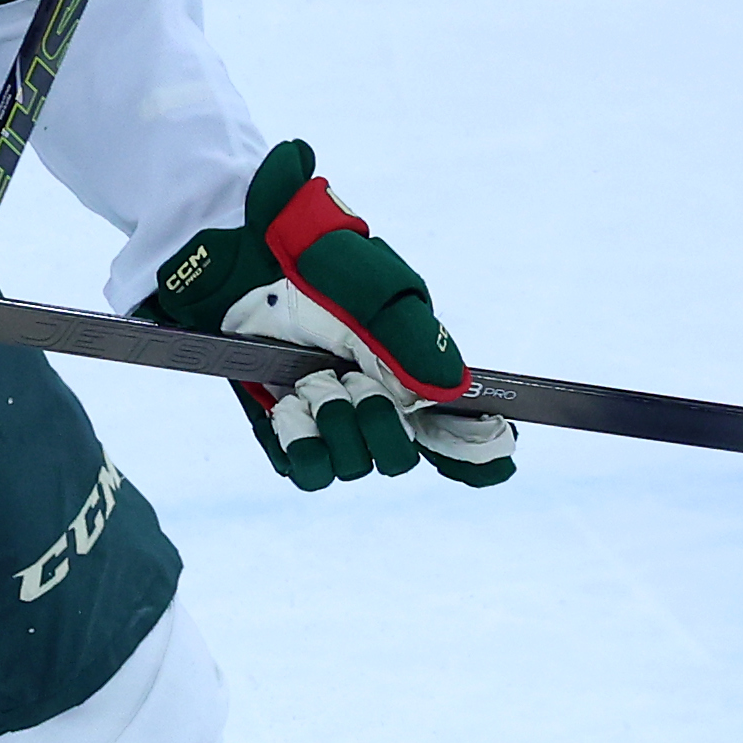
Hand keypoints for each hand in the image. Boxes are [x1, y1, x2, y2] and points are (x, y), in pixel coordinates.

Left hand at [140, 139, 514, 490]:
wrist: (248, 271)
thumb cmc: (321, 272)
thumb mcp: (379, 296)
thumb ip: (414, 343)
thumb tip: (453, 391)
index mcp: (415, 376)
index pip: (459, 434)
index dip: (478, 455)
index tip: (494, 452)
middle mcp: (378, 407)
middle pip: (398, 460)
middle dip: (379, 427)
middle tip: (353, 382)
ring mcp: (332, 425)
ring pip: (352, 468)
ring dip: (335, 427)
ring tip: (314, 383)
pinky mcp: (286, 436)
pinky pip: (304, 472)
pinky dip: (301, 444)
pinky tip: (289, 407)